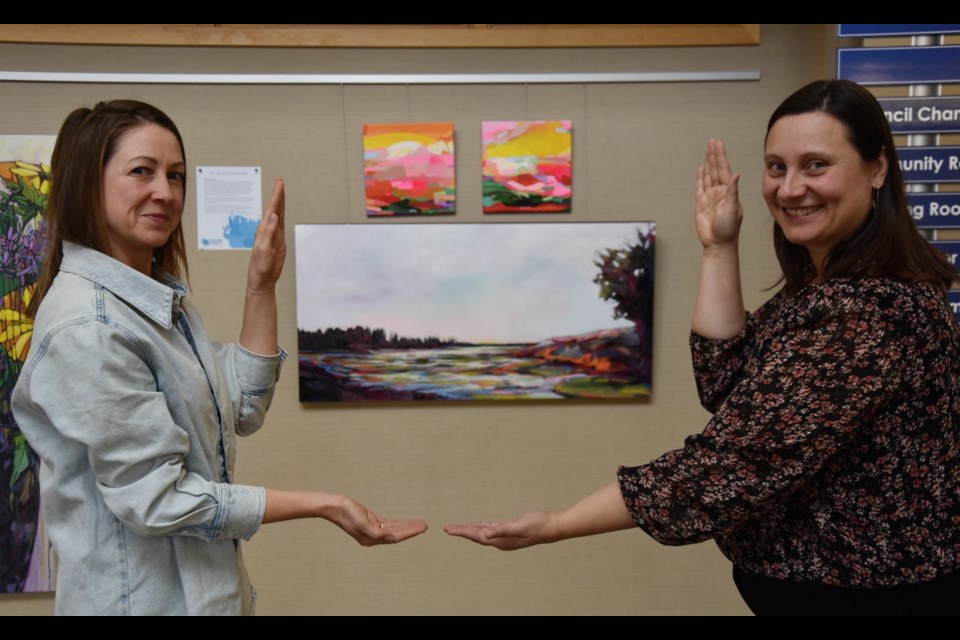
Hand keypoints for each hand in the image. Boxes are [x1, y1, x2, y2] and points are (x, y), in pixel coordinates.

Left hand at [247, 177, 285, 292]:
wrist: (262, 279)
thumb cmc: (260, 266)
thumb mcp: (264, 249)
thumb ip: (269, 232)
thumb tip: (274, 216)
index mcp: (264, 229)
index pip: (272, 209)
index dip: (277, 196)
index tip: (280, 183)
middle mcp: (268, 229)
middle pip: (275, 209)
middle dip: (278, 195)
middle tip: (280, 181)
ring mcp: (273, 235)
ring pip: (278, 215)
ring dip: (280, 203)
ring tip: (282, 192)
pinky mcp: (278, 241)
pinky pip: (280, 224)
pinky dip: (282, 215)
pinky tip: (281, 211)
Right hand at [329, 495, 427, 545]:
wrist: (334, 506)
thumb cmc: (346, 513)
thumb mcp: (361, 522)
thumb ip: (376, 533)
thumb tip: (391, 538)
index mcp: (370, 540)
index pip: (395, 537)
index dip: (409, 532)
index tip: (421, 528)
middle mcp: (372, 537)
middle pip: (397, 534)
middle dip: (411, 530)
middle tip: (426, 525)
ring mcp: (372, 530)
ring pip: (394, 529)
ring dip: (407, 526)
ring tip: (420, 524)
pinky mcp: (371, 521)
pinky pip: (388, 524)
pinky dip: (398, 523)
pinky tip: (406, 522)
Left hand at [444, 511, 559, 549]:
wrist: (552, 526)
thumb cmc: (537, 525)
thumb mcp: (519, 526)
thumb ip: (502, 530)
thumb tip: (486, 535)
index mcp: (501, 541)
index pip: (476, 536)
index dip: (462, 532)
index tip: (448, 530)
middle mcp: (501, 540)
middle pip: (476, 536)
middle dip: (461, 532)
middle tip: (446, 528)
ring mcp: (505, 536)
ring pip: (482, 532)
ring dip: (470, 530)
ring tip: (456, 528)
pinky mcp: (509, 530)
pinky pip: (491, 528)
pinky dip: (482, 526)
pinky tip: (478, 526)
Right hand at [695, 140, 742, 249]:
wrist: (718, 243)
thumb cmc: (729, 228)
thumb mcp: (733, 209)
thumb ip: (733, 191)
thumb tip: (735, 174)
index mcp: (728, 191)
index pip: (724, 169)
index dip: (721, 156)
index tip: (718, 144)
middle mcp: (720, 192)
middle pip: (716, 169)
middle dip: (714, 155)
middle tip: (713, 141)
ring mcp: (710, 197)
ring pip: (708, 176)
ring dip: (708, 163)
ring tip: (708, 150)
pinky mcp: (701, 204)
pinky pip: (700, 187)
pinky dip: (700, 177)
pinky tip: (701, 169)